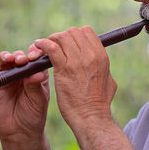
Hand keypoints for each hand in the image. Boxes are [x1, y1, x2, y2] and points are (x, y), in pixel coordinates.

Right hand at [0, 45, 50, 149]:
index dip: (35, 54)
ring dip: (7, 56)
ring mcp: (8, 75)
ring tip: (10, 59)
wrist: (20, 130)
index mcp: (36, 72)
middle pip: (20, 57)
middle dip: (21, 56)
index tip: (34, 56)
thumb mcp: (38, 99)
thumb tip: (36, 73)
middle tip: (22, 61)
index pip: (36, 58)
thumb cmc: (34, 113)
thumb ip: (35, 85)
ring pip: (5, 60)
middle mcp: (22, 71)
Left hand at [35, 27, 137, 149]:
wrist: (91, 118)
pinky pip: (51, 48)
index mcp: (101, 56)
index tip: (67, 43)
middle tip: (54, 45)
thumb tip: (101, 63)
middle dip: (62, 37)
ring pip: (61, 37)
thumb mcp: (110, 81)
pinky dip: (43, 44)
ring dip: (51, 40)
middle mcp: (91, 55)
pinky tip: (38, 47)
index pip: (87, 32)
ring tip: (44, 47)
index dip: (75, 35)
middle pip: (73, 32)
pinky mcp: (63, 69)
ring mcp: (77, 61)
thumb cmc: (99, 104)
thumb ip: (104, 69)